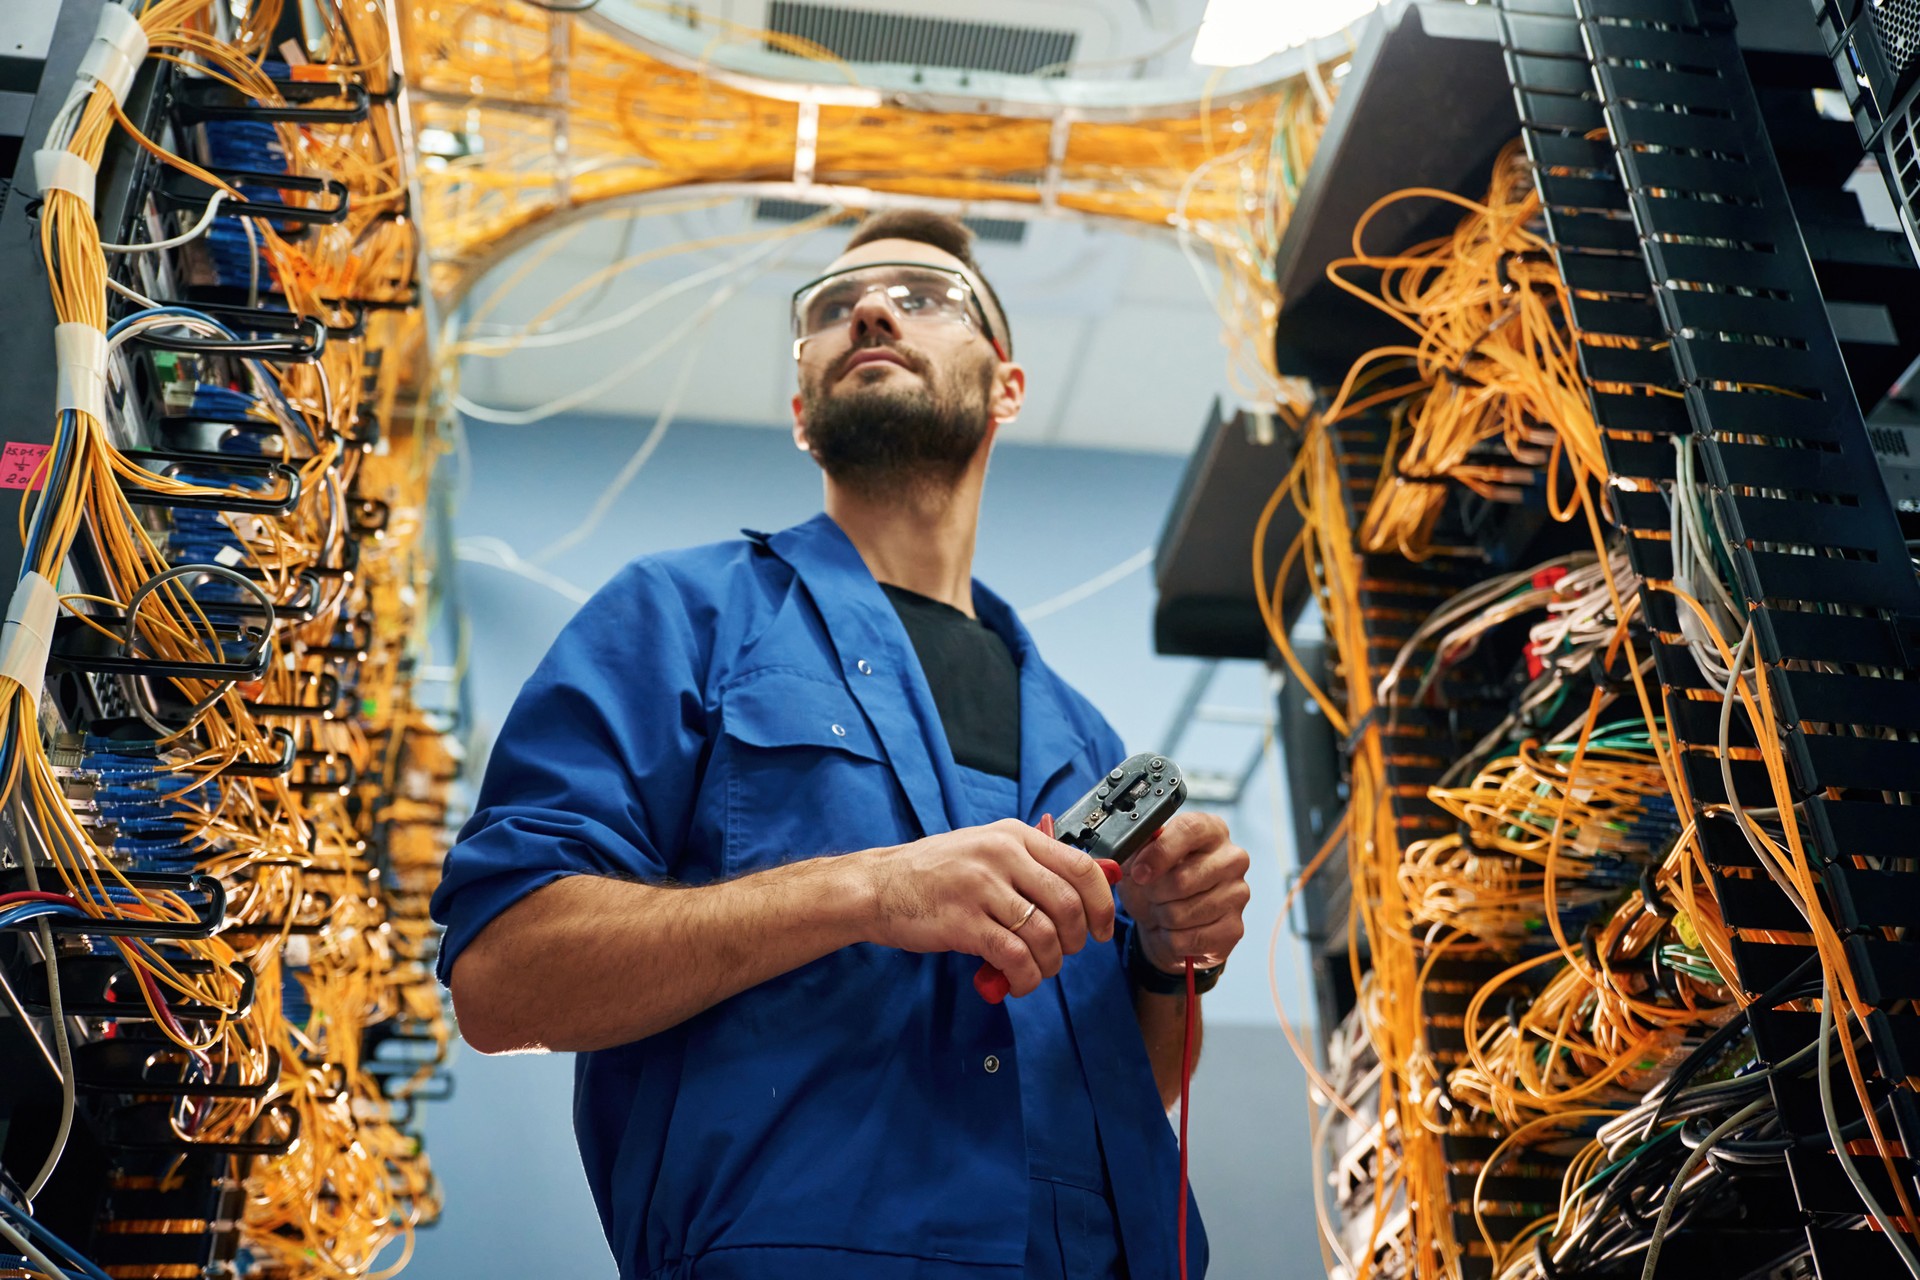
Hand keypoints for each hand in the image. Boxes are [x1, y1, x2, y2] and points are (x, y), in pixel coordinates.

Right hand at [856, 818, 1116, 997]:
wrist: (878, 887)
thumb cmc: (934, 872)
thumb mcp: (986, 849)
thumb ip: (1032, 864)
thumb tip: (1089, 883)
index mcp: (1014, 836)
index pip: (1081, 867)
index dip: (1102, 903)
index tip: (1103, 929)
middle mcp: (1002, 856)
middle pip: (1068, 905)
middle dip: (1076, 940)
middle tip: (1064, 953)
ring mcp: (982, 888)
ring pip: (1044, 935)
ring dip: (1049, 964)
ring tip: (1036, 970)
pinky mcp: (964, 922)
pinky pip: (1014, 956)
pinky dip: (1025, 977)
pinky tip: (1017, 982)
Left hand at [1118, 811, 1249, 974]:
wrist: (1161, 923)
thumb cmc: (1154, 884)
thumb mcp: (1138, 859)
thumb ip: (1138, 845)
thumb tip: (1137, 842)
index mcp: (1210, 830)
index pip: (1190, 829)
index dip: (1159, 852)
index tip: (1139, 873)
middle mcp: (1232, 858)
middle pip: (1183, 878)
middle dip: (1154, 893)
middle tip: (1150, 894)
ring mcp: (1238, 893)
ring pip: (1182, 913)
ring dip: (1161, 917)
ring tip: (1163, 911)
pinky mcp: (1234, 927)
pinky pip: (1190, 938)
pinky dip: (1172, 939)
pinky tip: (1175, 930)